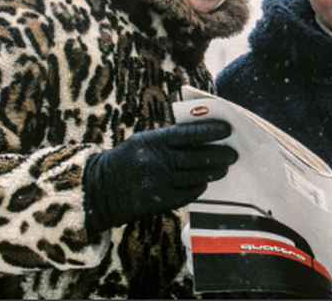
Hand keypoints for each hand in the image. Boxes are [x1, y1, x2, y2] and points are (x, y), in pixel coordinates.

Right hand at [83, 121, 237, 232]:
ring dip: (213, 172)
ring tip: (224, 168)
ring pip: (195, 176)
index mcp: (153, 141)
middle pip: (196, 157)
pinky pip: (187, 193)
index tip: (227, 130)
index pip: (188, 134)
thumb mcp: (142, 142)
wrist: (98, 190)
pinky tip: (204, 183)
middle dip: (218, 155)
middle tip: (233, 154)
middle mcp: (157, 161)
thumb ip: (168, 139)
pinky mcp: (159, 201)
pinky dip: (199, 188)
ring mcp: (159, 182)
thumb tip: (201, 136)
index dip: (210, 131)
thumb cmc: (126, 161)